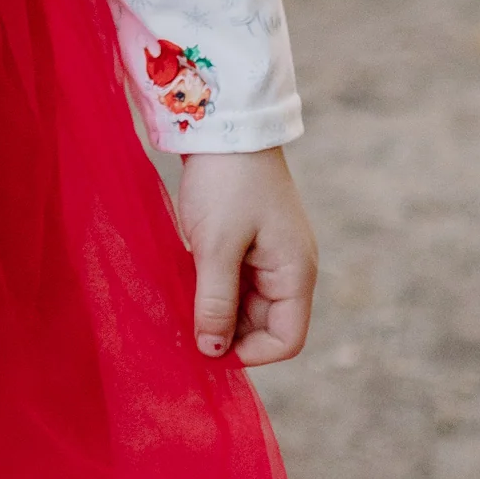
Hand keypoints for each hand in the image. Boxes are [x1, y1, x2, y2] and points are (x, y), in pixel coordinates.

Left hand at [176, 146, 316, 365]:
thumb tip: (212, 352)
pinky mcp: (249, 242)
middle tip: (185, 321)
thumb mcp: (217, 246)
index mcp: (296, 274)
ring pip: (245, 305)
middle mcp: (289, 270)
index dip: (250, 352)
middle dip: (227, 330)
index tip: (208, 345)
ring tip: (183, 296)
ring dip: (216, 307)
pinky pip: (234, 281)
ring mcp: (269, 256)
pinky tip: (186, 277)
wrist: (226, 126)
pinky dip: (212, 286)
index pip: (286, 340)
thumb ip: (216, 301)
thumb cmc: (227, 182)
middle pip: (263, 325)